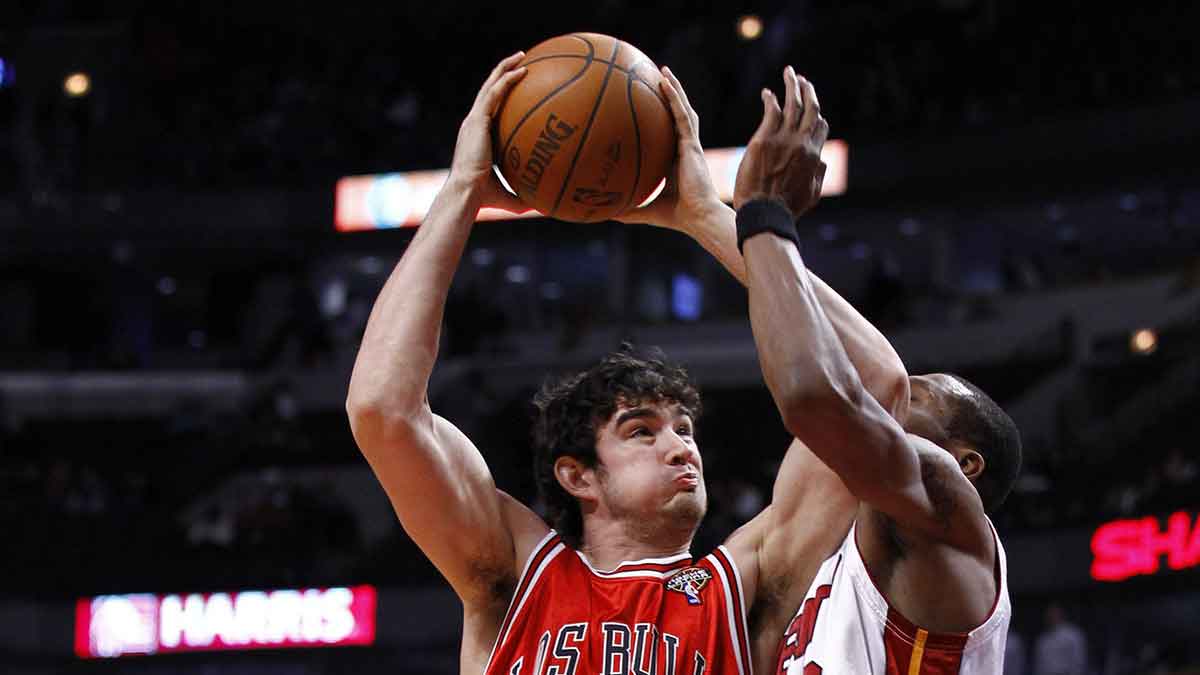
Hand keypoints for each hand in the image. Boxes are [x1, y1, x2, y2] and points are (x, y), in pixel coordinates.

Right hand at [448, 52, 529, 212]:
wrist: (466, 193)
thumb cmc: (484, 199)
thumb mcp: (509, 197)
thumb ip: (524, 198)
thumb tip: (543, 208)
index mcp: (478, 138)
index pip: (489, 111)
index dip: (501, 97)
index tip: (516, 88)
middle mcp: (474, 125)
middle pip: (488, 92)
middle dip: (503, 74)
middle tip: (521, 62)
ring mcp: (474, 121)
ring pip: (489, 86)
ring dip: (505, 69)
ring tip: (522, 56)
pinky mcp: (476, 120)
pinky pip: (494, 93)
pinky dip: (507, 80)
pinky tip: (523, 71)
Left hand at [616, 66, 723, 233]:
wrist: (697, 218)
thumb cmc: (676, 217)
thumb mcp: (644, 210)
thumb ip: (627, 209)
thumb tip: (602, 214)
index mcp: (675, 159)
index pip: (669, 132)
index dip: (662, 117)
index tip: (648, 104)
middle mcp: (684, 148)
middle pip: (677, 114)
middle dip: (669, 95)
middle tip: (656, 77)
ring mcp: (690, 144)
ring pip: (682, 108)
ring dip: (674, 88)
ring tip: (662, 71)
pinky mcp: (692, 144)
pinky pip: (681, 115)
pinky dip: (674, 97)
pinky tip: (664, 82)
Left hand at [733, 67, 828, 218]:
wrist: (765, 214)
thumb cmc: (786, 209)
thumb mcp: (812, 194)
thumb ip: (819, 175)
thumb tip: (822, 162)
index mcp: (815, 156)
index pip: (821, 126)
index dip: (817, 115)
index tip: (810, 108)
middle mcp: (802, 144)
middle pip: (811, 109)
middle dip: (809, 91)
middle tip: (803, 80)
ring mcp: (783, 140)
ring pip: (792, 104)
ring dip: (792, 85)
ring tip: (789, 74)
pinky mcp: (764, 140)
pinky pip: (770, 111)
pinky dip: (770, 99)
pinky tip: (766, 93)